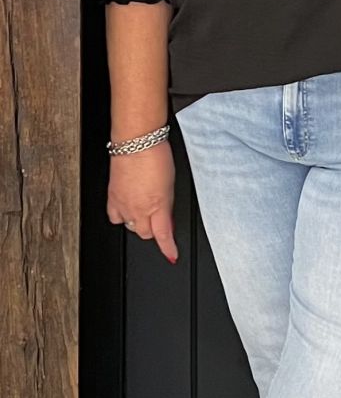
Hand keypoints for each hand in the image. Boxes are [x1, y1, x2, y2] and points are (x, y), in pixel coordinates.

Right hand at [106, 140, 178, 263]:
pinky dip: (122, 216)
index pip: (162, 236)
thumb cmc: (157, 157)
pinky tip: (128, 208)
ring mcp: (123, 204)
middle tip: (159, 220)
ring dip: (138, 223)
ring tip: (144, 210)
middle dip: (154, 231)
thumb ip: (168, 208)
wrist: (136, 142)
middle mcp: (138, 209)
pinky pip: (115, 217)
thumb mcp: (171, 186)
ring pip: (130, 226)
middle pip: (145, 234)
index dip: (168, 248)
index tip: (172, 255)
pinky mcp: (112, 197)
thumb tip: (167, 223)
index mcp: (157, 207)